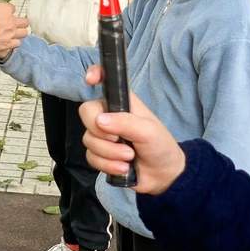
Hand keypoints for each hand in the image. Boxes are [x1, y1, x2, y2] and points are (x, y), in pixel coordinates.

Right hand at [0, 1, 28, 55]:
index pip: (12, 8)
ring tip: (15, 34)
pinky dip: (14, 43)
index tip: (4, 14)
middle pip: (24, 22)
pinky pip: (17, 43)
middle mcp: (11, 21)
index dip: (8, 11)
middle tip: (16, 24)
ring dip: (20, 33)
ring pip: (24, 33)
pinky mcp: (7, 44)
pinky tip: (10, 43)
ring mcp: (11, 33)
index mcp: (6, 9)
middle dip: (21, 23)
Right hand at [80, 65, 185, 194]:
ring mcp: (102, 135)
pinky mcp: (100, 154)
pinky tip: (123, 168)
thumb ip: (125, 123)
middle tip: (118, 139)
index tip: (89, 80)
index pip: (104, 80)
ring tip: (129, 157)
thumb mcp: (148, 131)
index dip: (94, 74)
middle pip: (86, 112)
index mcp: (121, 101)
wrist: (164, 176)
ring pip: (88, 139)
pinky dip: (107, 165)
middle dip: (100, 132)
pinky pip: (91, 157)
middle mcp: (108, 114)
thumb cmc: (160, 145)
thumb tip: (99, 120)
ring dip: (109, 153)